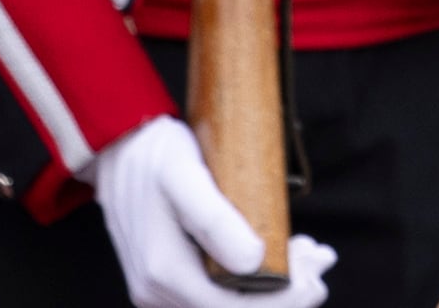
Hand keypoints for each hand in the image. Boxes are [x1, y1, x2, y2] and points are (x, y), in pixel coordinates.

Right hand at [91, 115, 332, 307]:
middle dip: (286, 294)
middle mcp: (158, 291)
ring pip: (228, 302)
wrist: (115, 146)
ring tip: (311, 254)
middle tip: (323, 260)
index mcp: (164, 272)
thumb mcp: (183, 174)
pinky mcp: (168, 277)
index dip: (282, 301)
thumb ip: (214, 219)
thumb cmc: (151, 154)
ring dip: (275, 286)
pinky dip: (254, 279)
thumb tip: (254, 262)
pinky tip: (282, 253)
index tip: (315, 278)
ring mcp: (160, 287)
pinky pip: (218, 291)